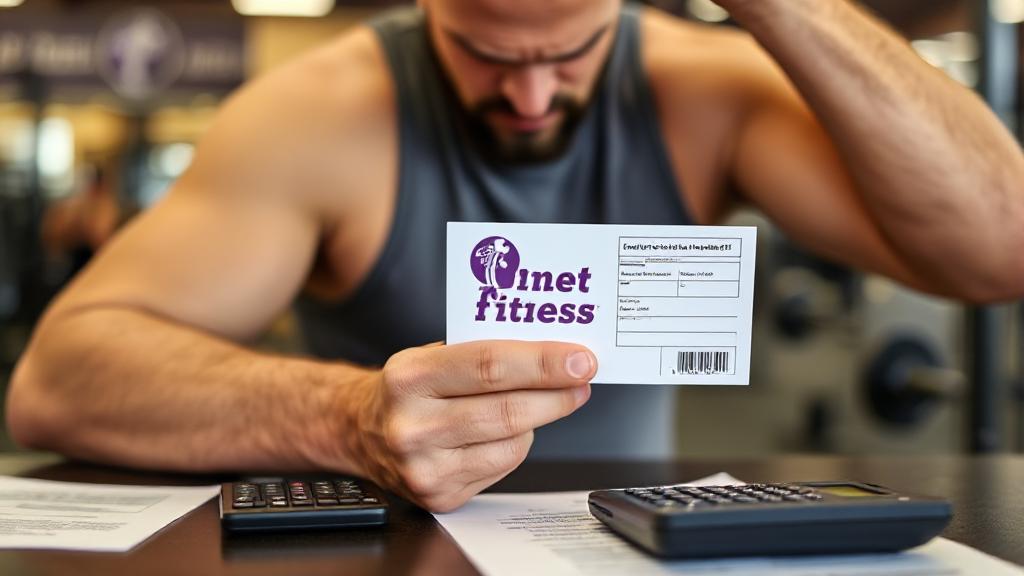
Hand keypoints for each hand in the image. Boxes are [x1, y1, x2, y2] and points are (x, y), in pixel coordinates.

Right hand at [359, 340, 595, 511]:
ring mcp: (424, 466)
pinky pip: (502, 467)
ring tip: (541, 401)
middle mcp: (412, 425)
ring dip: (538, 420)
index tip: (580, 360)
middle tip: (582, 379)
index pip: (491, 366)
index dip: (543, 363)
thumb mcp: (430, 354)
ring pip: (512, 443)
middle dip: (557, 394)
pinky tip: (502, 432)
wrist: (358, 430)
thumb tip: (553, 352)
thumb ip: (484, 351)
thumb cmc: (407, 388)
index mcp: (409, 377)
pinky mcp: (439, 495)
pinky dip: (515, 446)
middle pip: (508, 411)